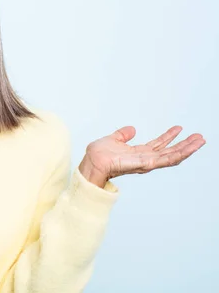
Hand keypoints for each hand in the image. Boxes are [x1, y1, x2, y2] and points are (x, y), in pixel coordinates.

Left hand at [79, 125, 205, 187]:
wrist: (92, 161)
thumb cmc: (99, 154)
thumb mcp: (113, 139)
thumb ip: (123, 135)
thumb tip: (132, 129)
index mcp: (138, 153)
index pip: (158, 145)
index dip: (169, 137)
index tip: (179, 128)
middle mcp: (145, 159)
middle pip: (170, 152)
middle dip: (185, 145)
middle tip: (199, 137)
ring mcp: (147, 163)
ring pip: (172, 156)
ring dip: (187, 149)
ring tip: (200, 141)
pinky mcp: (146, 164)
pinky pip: (166, 160)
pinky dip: (179, 154)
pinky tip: (188, 148)